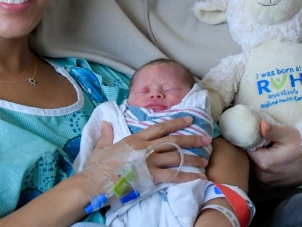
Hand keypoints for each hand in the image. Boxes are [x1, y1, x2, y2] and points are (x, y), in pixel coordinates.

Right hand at [87, 117, 209, 184]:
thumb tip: (105, 123)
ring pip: (177, 157)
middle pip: (174, 140)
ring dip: (193, 159)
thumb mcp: (101, 147)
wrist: (94, 182)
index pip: (160, 127)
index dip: (176, 123)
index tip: (189, 120)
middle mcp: (146, 147)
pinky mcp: (151, 176)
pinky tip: (199, 177)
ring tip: (205, 161)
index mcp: (135, 139)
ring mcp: (149, 161)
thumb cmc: (97, 166)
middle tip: (206, 139)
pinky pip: (174, 175)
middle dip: (192, 139)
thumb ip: (106, 134)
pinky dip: (188, 176)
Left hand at [246, 119, 301, 188]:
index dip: (249, 140)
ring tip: (266, 149)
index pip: (245, 148)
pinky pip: (258, 173)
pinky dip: (260, 166)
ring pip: (252, 166)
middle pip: (247, 158)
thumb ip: (272, 130)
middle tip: (261, 140)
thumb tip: (260, 124)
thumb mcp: (289, 135)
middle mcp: (261, 175)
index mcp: (263, 162)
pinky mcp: (269, 186)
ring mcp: (265, 183)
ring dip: (256, 157)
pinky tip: (270, 158)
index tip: (255, 134)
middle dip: (252, 149)